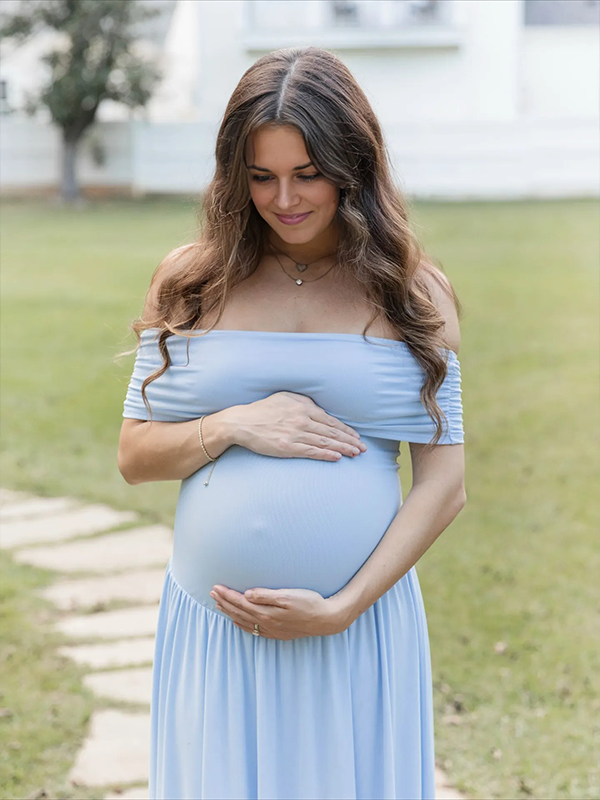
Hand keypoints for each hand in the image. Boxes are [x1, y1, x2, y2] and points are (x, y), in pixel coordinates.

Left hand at [209, 583, 349, 639]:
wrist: (327, 619)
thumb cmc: (309, 603)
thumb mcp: (288, 596)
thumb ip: (266, 595)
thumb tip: (247, 594)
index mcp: (266, 613)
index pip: (240, 602)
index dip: (227, 595)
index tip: (215, 587)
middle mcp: (266, 623)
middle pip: (239, 612)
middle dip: (224, 602)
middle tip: (212, 593)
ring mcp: (271, 629)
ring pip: (244, 621)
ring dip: (230, 612)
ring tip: (219, 605)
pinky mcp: (277, 633)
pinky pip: (253, 630)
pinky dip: (242, 624)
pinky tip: (237, 621)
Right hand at [228, 391, 367, 461]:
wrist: (241, 422)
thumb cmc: (262, 410)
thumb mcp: (284, 398)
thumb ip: (303, 402)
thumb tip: (318, 409)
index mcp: (303, 407)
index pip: (330, 420)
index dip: (346, 429)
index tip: (356, 436)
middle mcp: (302, 419)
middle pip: (332, 431)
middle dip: (350, 440)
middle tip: (363, 448)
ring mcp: (295, 433)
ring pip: (325, 442)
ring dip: (343, 448)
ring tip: (356, 453)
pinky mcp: (288, 447)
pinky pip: (311, 451)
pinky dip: (326, 454)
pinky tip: (337, 457)